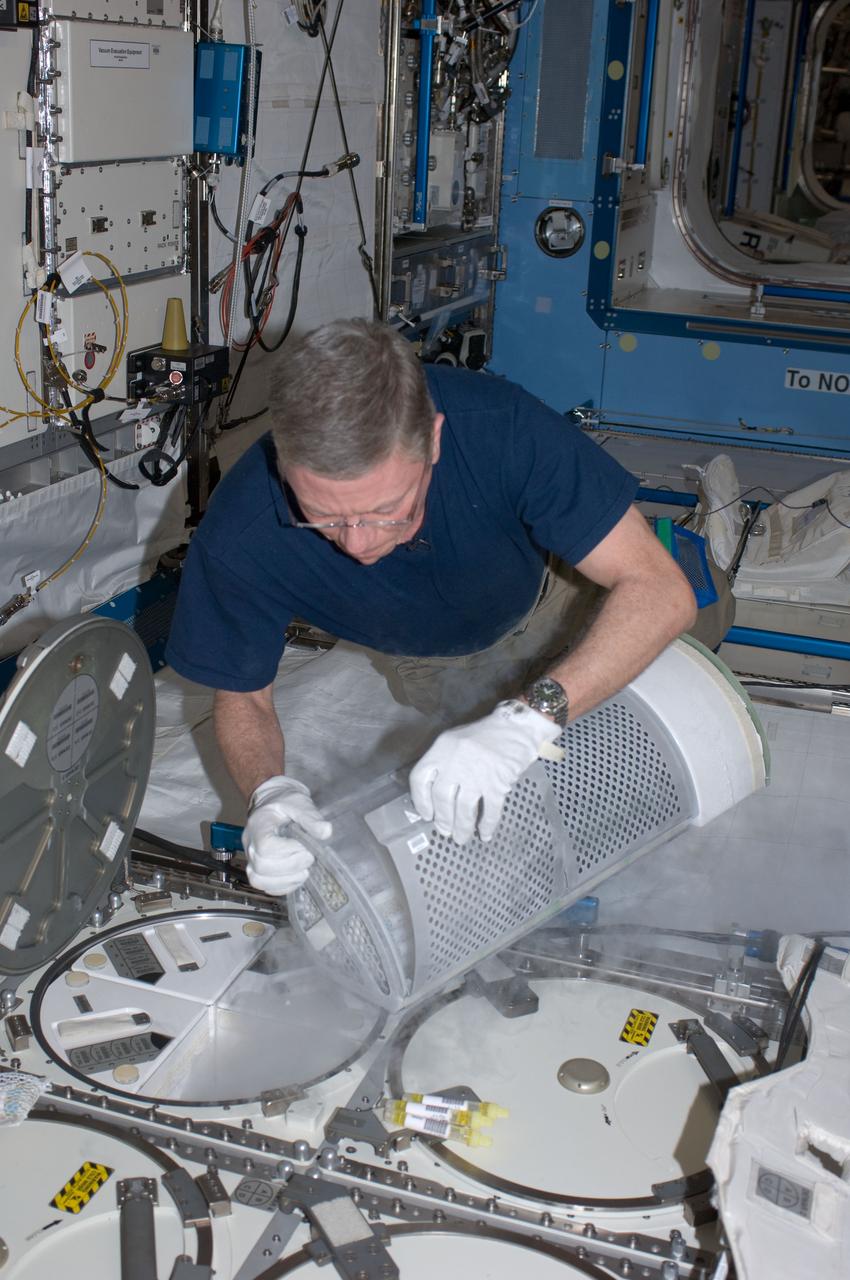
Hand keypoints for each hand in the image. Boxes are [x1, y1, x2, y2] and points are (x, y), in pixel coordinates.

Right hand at [242, 776, 331, 894]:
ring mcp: (252, 858)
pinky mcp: (259, 869)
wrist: (273, 802)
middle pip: (261, 867)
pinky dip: (283, 886)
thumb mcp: (299, 802)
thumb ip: (311, 817)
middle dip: (291, 866)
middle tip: (309, 857)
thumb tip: (326, 832)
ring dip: (286, 880)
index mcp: (258, 825)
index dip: (287, 851)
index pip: (265, 847)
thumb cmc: (284, 802)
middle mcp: (250, 844)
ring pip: (259, 880)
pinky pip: (265, 886)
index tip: (305, 846)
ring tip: (304, 869)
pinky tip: (297, 876)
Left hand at [409, 700, 560, 844]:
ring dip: (462, 827)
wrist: (517, 728)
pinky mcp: (498, 783)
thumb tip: (435, 797)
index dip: (420, 800)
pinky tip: (485, 834)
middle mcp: (456, 761)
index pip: (420, 778)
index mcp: (442, 748)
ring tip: (461, 838)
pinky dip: (487, 825)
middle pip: (442, 797)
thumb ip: (443, 762)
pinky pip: (490, 811)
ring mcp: (478, 773)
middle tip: (444, 831)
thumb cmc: (485, 736)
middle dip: (442, 819)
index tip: (425, 815)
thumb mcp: (456, 741)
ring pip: (464, 808)